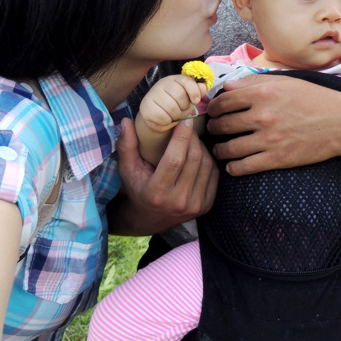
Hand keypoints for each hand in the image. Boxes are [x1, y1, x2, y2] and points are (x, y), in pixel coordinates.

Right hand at [110, 118, 217, 234]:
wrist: (151, 220)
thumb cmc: (138, 189)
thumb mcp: (127, 170)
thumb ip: (126, 146)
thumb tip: (126, 121)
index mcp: (157, 193)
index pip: (174, 160)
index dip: (182, 138)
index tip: (185, 120)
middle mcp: (179, 202)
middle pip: (194, 159)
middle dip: (193, 138)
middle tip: (188, 125)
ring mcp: (196, 205)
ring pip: (206, 164)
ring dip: (201, 147)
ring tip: (191, 139)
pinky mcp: (207, 204)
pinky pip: (213, 174)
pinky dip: (207, 159)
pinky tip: (198, 153)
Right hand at [139, 75, 203, 132]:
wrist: (158, 118)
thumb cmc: (176, 106)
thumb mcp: (188, 99)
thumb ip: (196, 92)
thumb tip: (203, 86)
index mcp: (174, 80)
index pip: (186, 80)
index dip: (194, 91)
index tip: (196, 100)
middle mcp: (162, 84)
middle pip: (180, 95)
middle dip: (184, 107)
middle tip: (180, 110)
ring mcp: (152, 94)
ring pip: (172, 107)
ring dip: (176, 115)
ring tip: (173, 115)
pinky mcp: (146, 107)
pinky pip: (162, 117)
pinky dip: (167, 121)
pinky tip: (165, 119)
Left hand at [206, 74, 340, 174]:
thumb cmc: (314, 99)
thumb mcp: (285, 82)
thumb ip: (254, 82)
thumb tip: (227, 87)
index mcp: (263, 93)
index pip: (223, 102)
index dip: (212, 108)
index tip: (211, 113)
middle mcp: (263, 116)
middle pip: (222, 125)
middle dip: (213, 129)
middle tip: (212, 131)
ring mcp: (269, 139)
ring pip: (229, 148)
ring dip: (220, 150)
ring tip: (220, 150)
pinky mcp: (278, 159)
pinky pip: (244, 167)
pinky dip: (233, 168)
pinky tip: (232, 166)